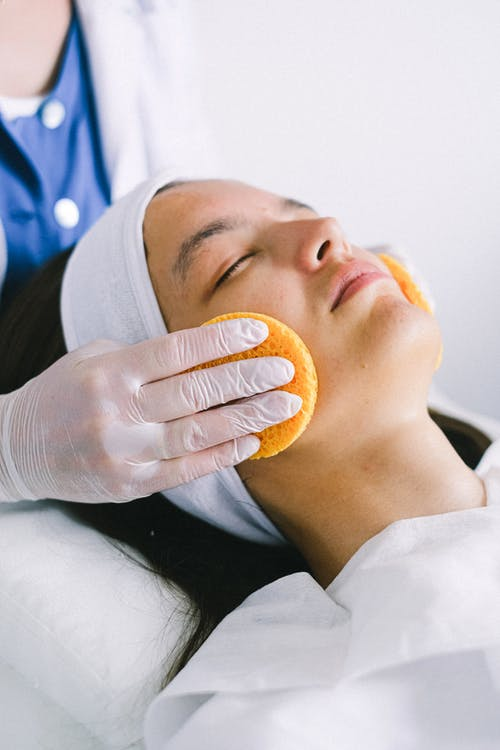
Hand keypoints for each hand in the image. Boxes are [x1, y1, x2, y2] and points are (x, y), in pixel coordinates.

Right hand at [0, 318, 299, 501]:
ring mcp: (125, 452)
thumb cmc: (63, 393)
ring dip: (247, 419)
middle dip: (247, 380)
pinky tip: (251, 442)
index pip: (176, 351)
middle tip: (287, 371)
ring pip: (197, 434)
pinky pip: (185, 470)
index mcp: (111, 372)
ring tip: (284, 407)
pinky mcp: (129, 484)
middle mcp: (119, 412)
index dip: (221, 341)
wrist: (16, 447)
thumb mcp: (93, 359)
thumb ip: (144, 358)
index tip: (259, 333)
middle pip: (196, 393)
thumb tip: (204, 355)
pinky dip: (221, 456)